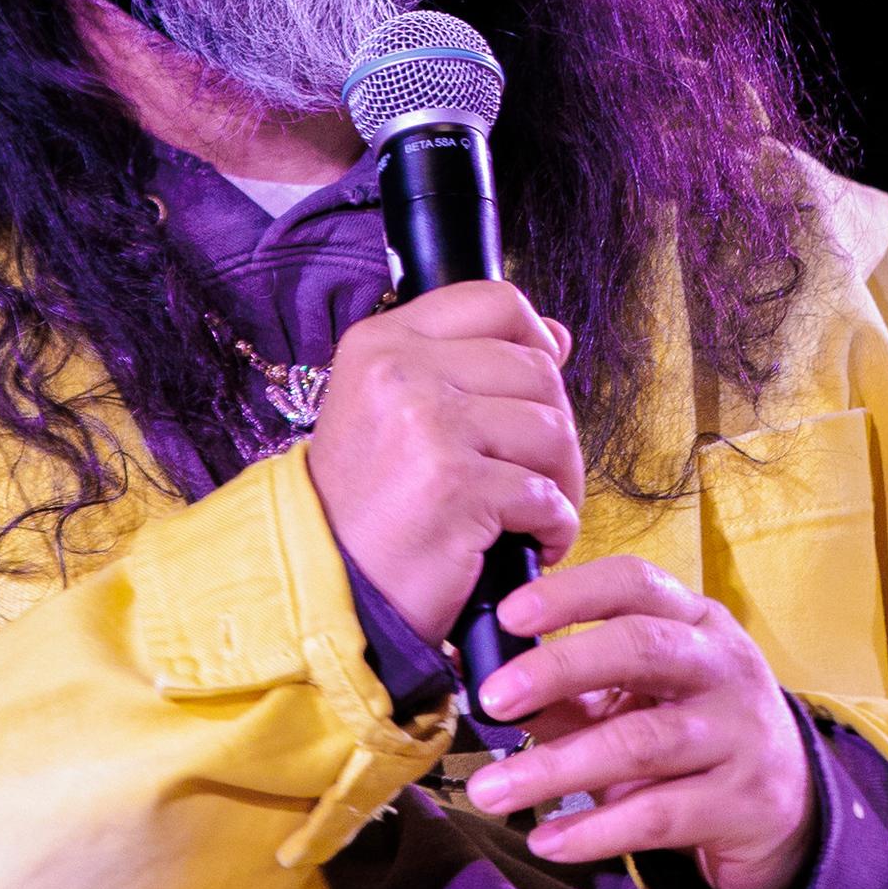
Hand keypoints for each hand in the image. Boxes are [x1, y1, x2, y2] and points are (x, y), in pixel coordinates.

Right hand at [303, 282, 581, 640]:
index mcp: (382, 343)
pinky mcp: (455, 487)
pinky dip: (554, 527)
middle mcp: (400, 371)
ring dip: (562, 481)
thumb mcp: (393, 411)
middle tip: (536, 476)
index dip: (536, 342)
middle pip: (538, 370)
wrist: (325, 587)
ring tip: (534, 514)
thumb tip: (556, 337)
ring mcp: (428, 426)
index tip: (536, 390)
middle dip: (555, 430)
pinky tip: (529, 544)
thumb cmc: (367, 506)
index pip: (495, 301)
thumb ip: (468, 365)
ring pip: (553, 430)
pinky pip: (547, 495)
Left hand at [462, 555, 816, 888]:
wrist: (788, 809)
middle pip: (641, 649)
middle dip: (559, 668)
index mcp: (696, 622)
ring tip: (490, 791)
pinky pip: (659, 815)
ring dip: (556, 769)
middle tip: (491, 699)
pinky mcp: (745, 802)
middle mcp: (725, 666)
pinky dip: (595, 831)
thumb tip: (478, 678)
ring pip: (642, 741)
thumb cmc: (691, 734)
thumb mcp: (637, 699)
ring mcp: (741, 733)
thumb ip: (568, 689)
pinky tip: (547, 841)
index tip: (509, 614)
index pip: (635, 584)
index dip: (572, 592)